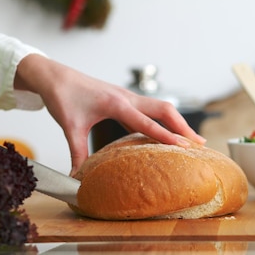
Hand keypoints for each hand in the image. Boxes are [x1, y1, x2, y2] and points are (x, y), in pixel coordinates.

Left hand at [14, 54, 205, 173]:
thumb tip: (77, 178)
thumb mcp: (69, 127)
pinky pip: (152, 109)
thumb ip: (77, 153)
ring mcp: (128, 97)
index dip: (166, 135)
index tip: (184, 147)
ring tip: (193, 140)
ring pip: (162, 107)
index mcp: (116, 104)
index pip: (147, 122)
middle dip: (183, 127)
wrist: (55, 76)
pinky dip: (165, 120)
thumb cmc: (62, 97)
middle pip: (165, 110)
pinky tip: (170, 132)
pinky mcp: (126, 99)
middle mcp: (127, 97)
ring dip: (178, 122)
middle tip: (200, 145)